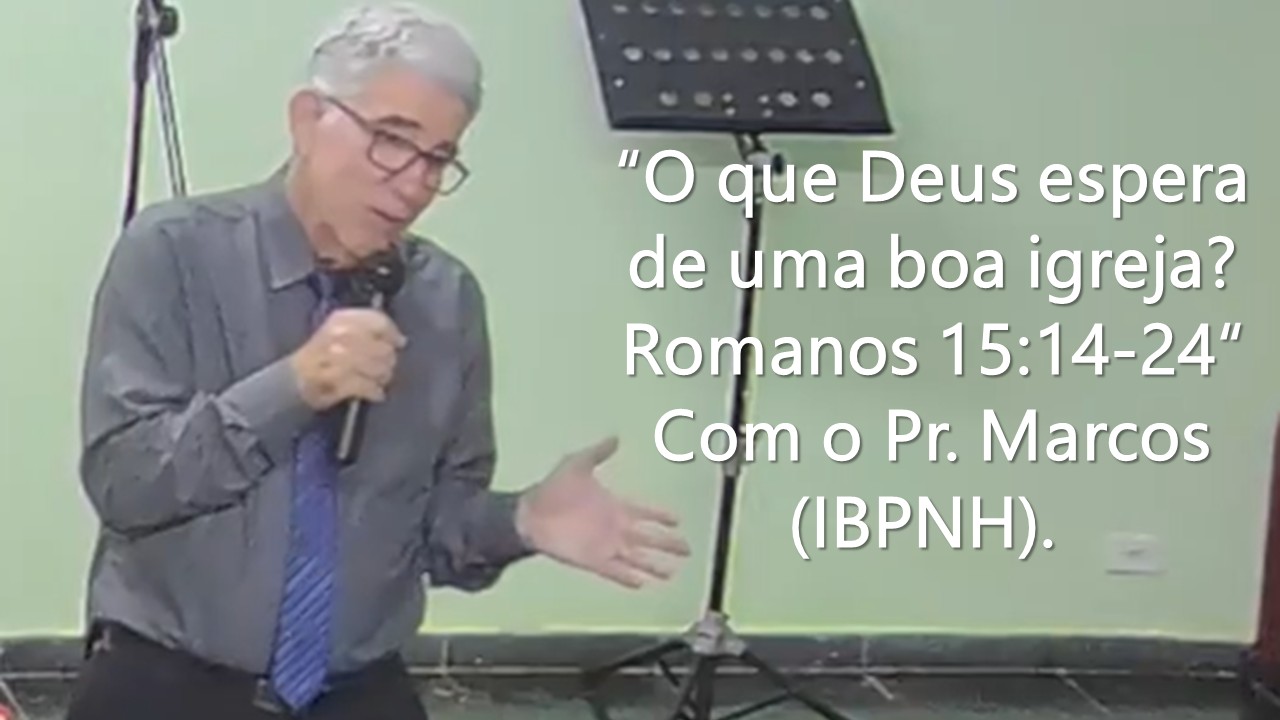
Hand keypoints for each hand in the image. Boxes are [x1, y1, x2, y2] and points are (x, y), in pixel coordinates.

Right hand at [289, 308, 406, 409]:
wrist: (292, 379)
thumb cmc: (321, 355)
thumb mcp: (339, 331)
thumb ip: (367, 329)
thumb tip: (400, 339)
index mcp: (340, 319)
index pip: (377, 321)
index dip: (392, 333)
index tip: (399, 342)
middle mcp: (338, 336)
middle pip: (381, 348)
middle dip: (388, 361)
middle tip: (385, 367)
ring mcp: (335, 358)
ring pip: (377, 367)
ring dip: (383, 377)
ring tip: (379, 380)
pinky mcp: (334, 380)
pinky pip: (366, 386)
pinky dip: (374, 391)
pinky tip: (375, 393)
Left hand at [516, 436, 690, 588]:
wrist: (529, 514)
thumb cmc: (552, 489)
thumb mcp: (576, 464)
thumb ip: (598, 453)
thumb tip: (615, 437)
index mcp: (615, 506)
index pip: (645, 513)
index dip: (662, 516)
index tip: (678, 520)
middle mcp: (614, 528)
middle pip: (648, 539)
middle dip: (668, 544)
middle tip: (687, 549)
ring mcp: (605, 545)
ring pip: (636, 558)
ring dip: (653, 566)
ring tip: (670, 573)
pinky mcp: (592, 560)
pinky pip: (614, 571)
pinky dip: (627, 577)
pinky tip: (641, 583)